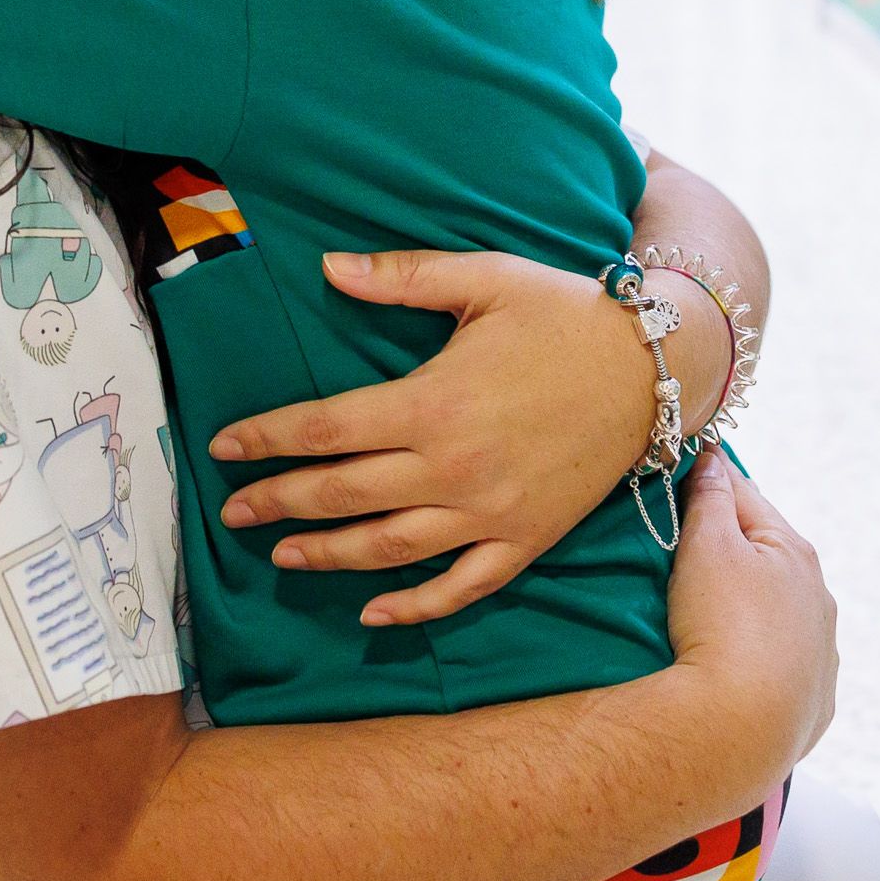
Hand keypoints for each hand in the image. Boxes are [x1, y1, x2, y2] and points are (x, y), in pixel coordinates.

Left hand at [209, 247, 706, 627]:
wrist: (654, 368)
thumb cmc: (565, 315)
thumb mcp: (485, 279)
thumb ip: (403, 277)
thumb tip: (328, 267)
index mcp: (434, 403)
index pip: (325, 429)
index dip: (267, 440)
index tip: (225, 448)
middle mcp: (454, 468)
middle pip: (343, 494)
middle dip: (279, 503)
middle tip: (232, 511)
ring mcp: (490, 513)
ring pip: (388, 549)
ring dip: (327, 556)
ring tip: (283, 554)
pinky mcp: (525, 541)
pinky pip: (461, 587)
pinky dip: (414, 608)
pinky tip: (373, 613)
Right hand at [661, 458, 835, 773]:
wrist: (740, 730)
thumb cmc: (722, 625)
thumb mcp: (707, 547)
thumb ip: (711, 498)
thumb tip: (714, 458)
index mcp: (796, 553)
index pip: (747, 498)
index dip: (710, 484)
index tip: (677, 477)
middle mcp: (819, 601)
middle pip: (768, 559)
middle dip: (732, 550)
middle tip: (683, 551)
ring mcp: (821, 657)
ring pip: (781, 617)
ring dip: (751, 609)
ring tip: (709, 618)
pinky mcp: (814, 707)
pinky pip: (784, 671)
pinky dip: (762, 662)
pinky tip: (738, 672)